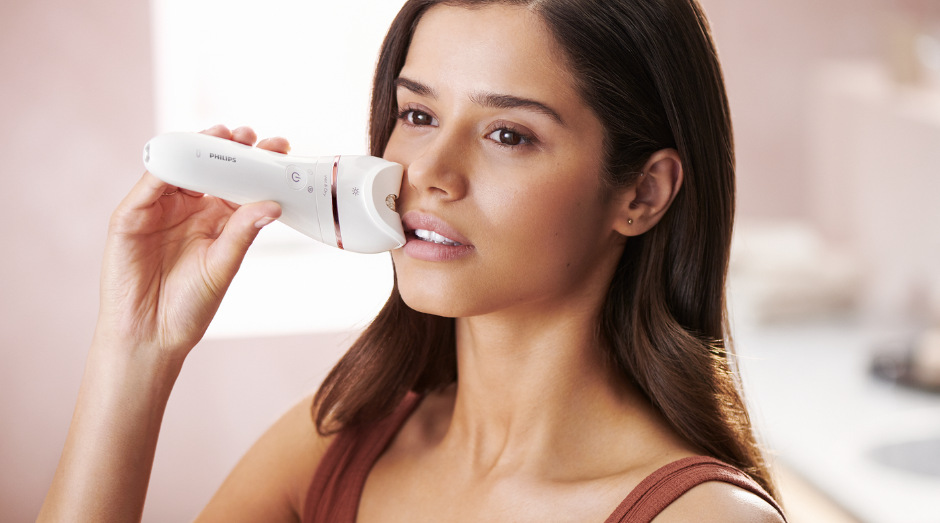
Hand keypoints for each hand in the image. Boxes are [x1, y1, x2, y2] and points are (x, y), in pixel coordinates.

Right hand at [94, 125, 286, 361]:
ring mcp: (159, 209)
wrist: (150, 335)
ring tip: (223, 136)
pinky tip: (185, 155)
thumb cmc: (189, 306)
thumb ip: (242, 233)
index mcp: (215, 219)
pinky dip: (165, 166)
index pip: (236, 181)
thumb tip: (273, 205)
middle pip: (209, 166)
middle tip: (252, 136)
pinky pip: (148, 184)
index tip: (279, 149)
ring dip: (199, 148)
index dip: (255, 163)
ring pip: (179, 167)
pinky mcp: (131, 216)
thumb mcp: (223, 265)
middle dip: (231, 147)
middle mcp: (188, 208)